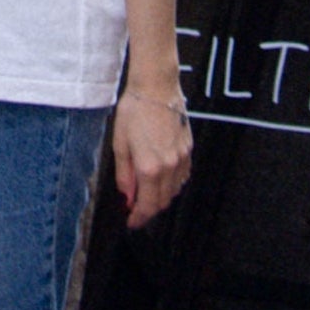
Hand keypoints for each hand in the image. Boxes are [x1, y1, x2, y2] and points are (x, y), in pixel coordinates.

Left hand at [112, 88, 192, 228]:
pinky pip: (183, 176)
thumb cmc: (135, 111)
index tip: (131, 222)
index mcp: (149, 167)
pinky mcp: (188, 150)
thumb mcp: (120, 144)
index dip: (139, 218)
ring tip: (146, 190)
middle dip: (149, 209)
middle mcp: (169, 167)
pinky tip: (161, 176)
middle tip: (135, 208)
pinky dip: (172, 183)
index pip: (147, 205)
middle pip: (162, 202)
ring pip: (174, 191)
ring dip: (161, 197)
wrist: (156, 88)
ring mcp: (182, 159)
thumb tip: (127, 196)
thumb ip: (124, 175)